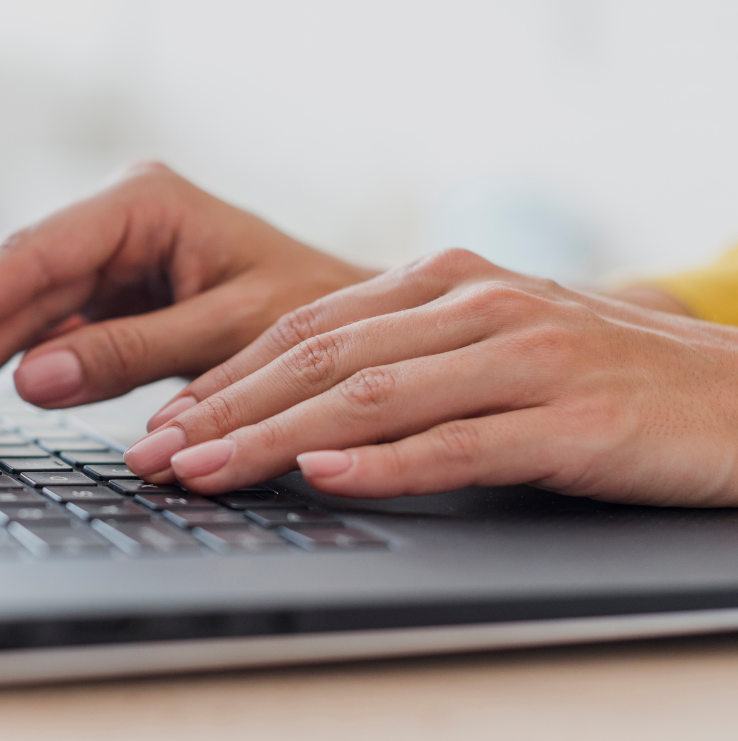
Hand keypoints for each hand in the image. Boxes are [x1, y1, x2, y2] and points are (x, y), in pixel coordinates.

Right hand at [0, 162, 374, 436]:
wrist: (358, 321)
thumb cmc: (316, 309)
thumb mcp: (229, 329)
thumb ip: (133, 350)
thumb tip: (32, 377)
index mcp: (145, 203)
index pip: (36, 256)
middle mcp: (116, 223)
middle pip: (15, 289)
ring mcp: (110, 261)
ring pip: (20, 314)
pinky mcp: (111, 299)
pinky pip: (46, 334)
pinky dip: (3, 368)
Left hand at [123, 249, 737, 506]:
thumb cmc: (601, 374)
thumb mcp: (490, 342)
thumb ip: (403, 357)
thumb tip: (300, 411)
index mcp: (445, 281)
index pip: (307, 327)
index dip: (227, 377)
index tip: (166, 420)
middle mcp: (474, 304)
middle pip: (321, 358)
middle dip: (225, 410)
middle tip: (156, 453)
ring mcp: (524, 357)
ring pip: (374, 397)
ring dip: (276, 438)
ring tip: (208, 471)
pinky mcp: (572, 417)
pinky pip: (461, 442)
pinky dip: (386, 462)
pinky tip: (326, 477)